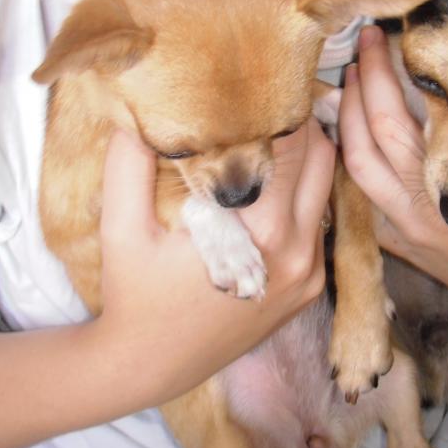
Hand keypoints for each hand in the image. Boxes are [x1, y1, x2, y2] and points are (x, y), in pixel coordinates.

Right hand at [96, 121, 333, 400]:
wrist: (150, 365)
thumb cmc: (134, 294)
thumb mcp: (121, 227)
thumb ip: (131, 162)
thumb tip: (137, 107)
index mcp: (262, 234)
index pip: (294, 147)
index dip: (283, 107)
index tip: (268, 82)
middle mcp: (299, 252)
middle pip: (324, 162)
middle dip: (302, 126)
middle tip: (273, 101)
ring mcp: (309, 274)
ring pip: (326, 192)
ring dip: (305, 161)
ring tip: (271, 137)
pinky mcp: (309, 289)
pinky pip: (317, 225)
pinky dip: (301, 199)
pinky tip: (268, 189)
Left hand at [338, 25, 447, 311]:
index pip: (418, 127)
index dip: (395, 79)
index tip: (394, 36)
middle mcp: (425, 212)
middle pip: (376, 135)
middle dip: (367, 79)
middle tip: (367, 36)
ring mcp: (401, 225)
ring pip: (356, 161)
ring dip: (348, 112)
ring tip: (355, 70)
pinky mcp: (388, 232)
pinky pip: (354, 186)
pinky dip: (347, 146)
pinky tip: (350, 112)